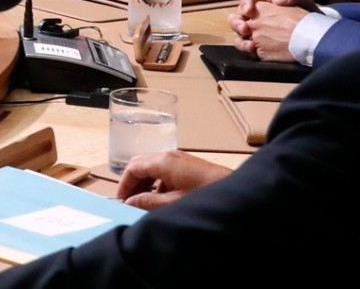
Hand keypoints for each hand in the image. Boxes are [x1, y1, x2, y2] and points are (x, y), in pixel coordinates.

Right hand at [116, 150, 230, 210]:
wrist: (238, 194)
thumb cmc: (204, 197)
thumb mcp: (173, 203)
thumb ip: (148, 202)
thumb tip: (130, 202)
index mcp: (163, 161)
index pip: (133, 167)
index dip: (124, 184)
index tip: (121, 201)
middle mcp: (169, 155)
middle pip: (141, 164)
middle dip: (133, 183)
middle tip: (129, 203)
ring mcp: (180, 159)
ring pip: (153, 168)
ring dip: (145, 184)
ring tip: (144, 204)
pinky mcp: (188, 166)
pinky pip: (165, 171)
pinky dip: (158, 184)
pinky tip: (162, 200)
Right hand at [229, 0, 318, 61]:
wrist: (318, 36)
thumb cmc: (310, 16)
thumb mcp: (304, 1)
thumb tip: (278, 0)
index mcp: (265, 2)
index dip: (245, 2)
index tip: (250, 10)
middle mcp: (257, 16)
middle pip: (237, 15)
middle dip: (237, 21)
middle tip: (244, 27)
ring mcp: (256, 32)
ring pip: (238, 32)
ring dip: (238, 34)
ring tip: (247, 39)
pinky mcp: (259, 46)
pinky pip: (246, 46)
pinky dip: (245, 46)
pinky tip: (252, 48)